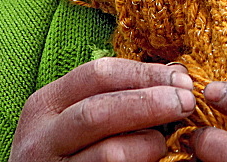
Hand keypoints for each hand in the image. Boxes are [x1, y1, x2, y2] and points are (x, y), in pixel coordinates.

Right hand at [9, 58, 194, 160]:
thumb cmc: (69, 149)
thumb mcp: (76, 116)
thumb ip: (115, 96)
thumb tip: (176, 78)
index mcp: (46, 103)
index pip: (99, 73)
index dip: (144, 73)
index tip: (181, 78)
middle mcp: (40, 137)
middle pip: (100, 110)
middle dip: (149, 103)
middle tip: (186, 102)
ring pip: (109, 153)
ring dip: (147, 145)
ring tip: (165, 144)